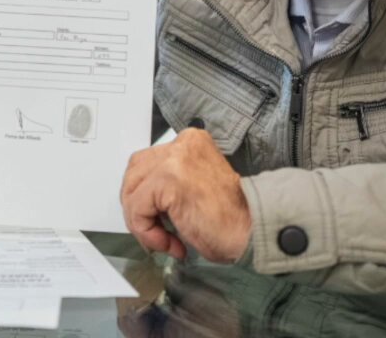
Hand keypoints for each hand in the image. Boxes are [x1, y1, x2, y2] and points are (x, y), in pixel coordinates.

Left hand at [120, 128, 251, 262]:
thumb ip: (167, 183)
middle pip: (134, 175)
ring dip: (142, 224)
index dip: (144, 198)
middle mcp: (182, 145)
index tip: (159, 221)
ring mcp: (174, 160)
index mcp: (190, 142)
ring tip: (166, 241)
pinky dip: (147, 232)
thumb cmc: (230, 220)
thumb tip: (138, 199)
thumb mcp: (193, 188)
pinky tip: (169, 243)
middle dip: (138, 209)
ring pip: (131, 193)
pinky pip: (137, 208)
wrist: (254, 231)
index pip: (145, 164)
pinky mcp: (168, 180)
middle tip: (158, 234)